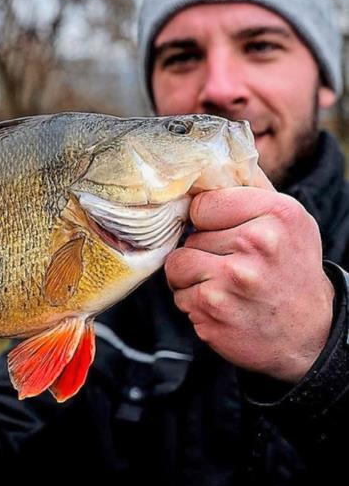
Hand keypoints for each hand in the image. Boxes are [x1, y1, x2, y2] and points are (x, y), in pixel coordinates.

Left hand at [164, 183, 333, 382]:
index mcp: (275, 214)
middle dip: (203, 250)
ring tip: (222, 283)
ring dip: (191, 277)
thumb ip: (249, 187)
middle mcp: (255, 245)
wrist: (308, 331)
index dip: (206, 218)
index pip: (202, 203)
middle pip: (189, 236)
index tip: (222, 229)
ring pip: (177, 265)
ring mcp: (231, 281)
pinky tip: (223, 304)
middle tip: (233, 264)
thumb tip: (213, 154)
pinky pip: (179, 297)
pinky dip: (194, 302)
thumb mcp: (287, 219)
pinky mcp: (212, 312)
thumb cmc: (290, 267)